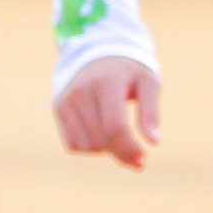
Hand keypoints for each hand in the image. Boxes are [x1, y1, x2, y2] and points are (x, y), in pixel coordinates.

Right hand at [52, 55, 160, 169]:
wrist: (99, 53)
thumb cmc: (129, 72)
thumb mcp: (148, 83)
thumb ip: (151, 112)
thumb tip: (153, 142)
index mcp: (107, 82)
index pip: (115, 127)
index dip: (130, 148)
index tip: (143, 160)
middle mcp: (82, 90)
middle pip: (102, 140)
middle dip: (122, 151)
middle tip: (136, 152)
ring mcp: (67, 100)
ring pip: (86, 147)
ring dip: (105, 149)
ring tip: (116, 133)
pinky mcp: (58, 108)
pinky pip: (72, 146)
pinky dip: (89, 147)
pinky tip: (100, 132)